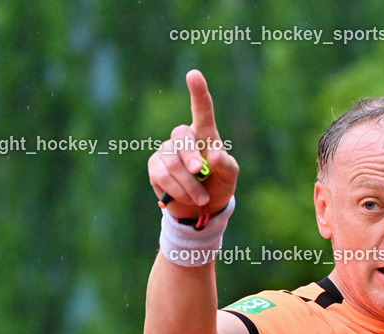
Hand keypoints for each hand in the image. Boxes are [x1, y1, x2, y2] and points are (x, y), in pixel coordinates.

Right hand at [148, 69, 238, 218]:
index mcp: (205, 135)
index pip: (202, 110)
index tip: (193, 74)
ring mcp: (167, 151)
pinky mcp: (155, 166)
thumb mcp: (229, 177)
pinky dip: (177, 190)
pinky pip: (162, 175)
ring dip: (189, 184)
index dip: (198, 92)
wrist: (201, 208)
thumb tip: (214, 154)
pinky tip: (185, 198)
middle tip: (200, 172)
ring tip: (201, 198)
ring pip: (173, 162)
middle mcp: (183, 138)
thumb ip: (226, 165)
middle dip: (192, 158)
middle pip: (182, 137)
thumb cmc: (218, 185)